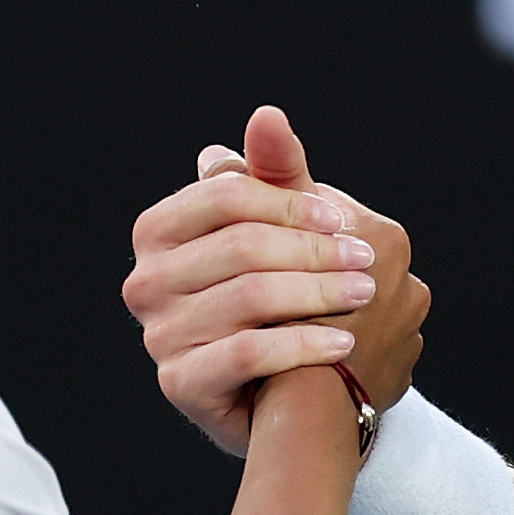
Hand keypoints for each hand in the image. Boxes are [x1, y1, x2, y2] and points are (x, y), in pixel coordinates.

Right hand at [125, 106, 425, 454]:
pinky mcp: (180, 383)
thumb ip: (274, 176)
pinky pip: (247, 352)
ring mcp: (158, 334)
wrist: (278, 398)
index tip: (342, 219)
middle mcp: (146, 280)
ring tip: (365, 294)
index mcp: (159, 230)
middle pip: (241, 245)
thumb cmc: (278, 303)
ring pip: (249, 296)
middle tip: (368, 261)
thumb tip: (268, 116)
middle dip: (314, 250)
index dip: (290, 202)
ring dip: (320, 293)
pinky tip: (344, 343)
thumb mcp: (275, 234)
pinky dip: (304, 344)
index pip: (225, 193)